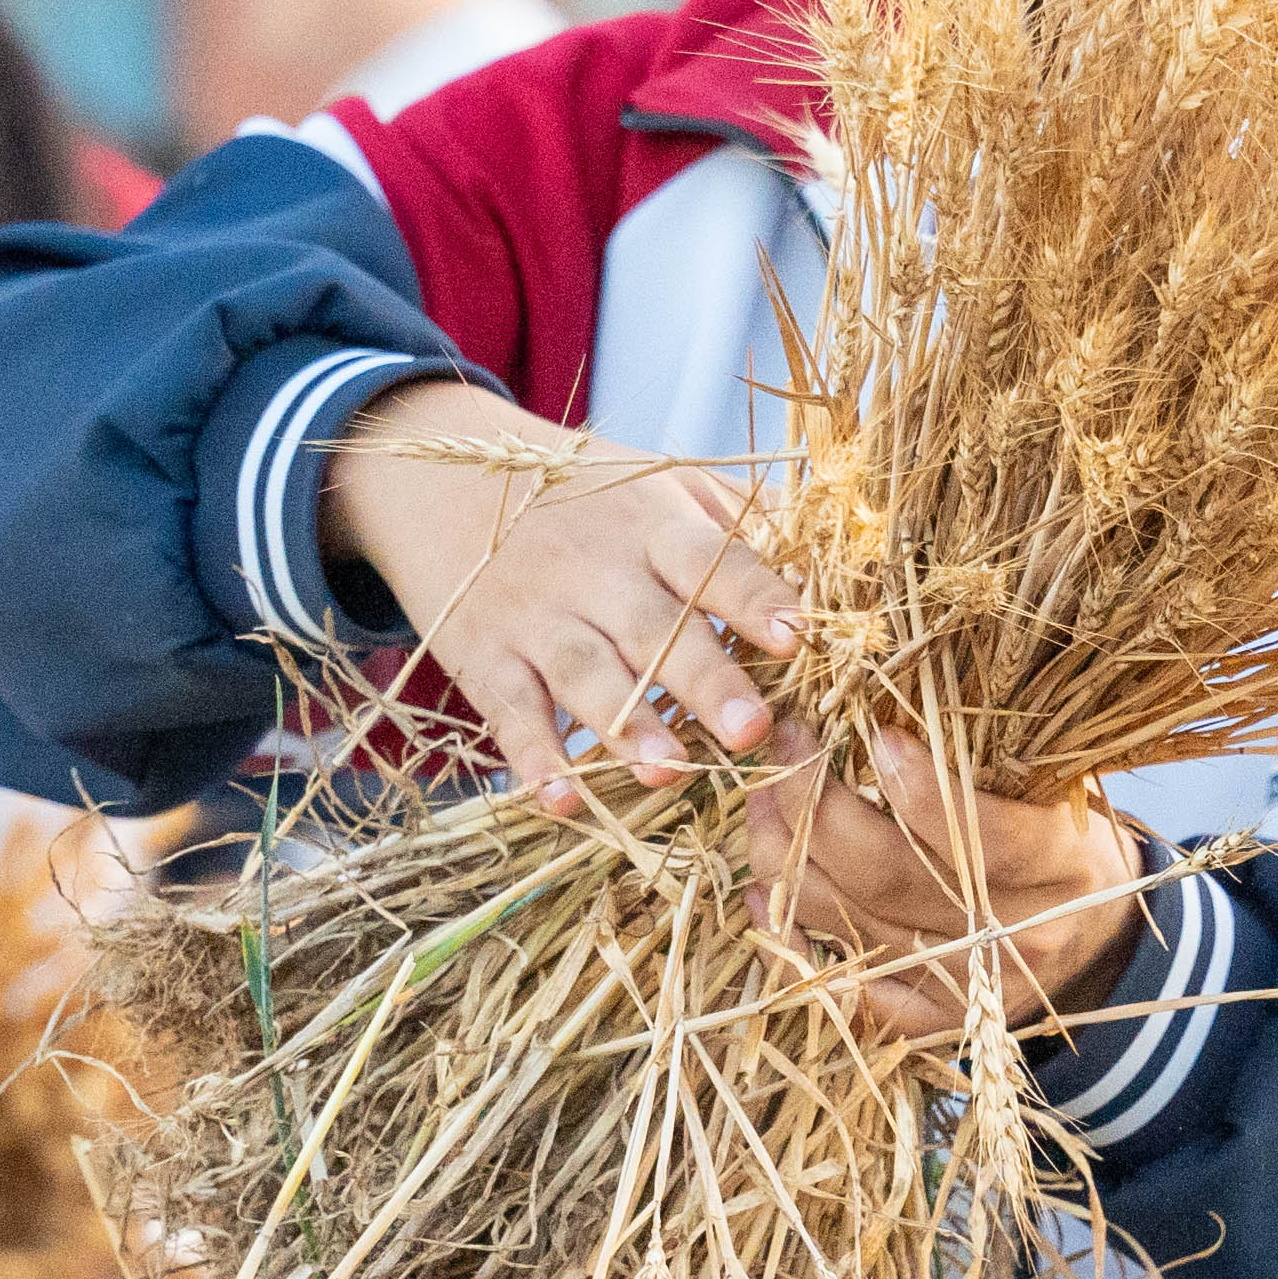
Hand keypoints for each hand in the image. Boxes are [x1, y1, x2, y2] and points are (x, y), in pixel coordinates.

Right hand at [326, 382, 801, 791]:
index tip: (795, 635)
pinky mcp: (485, 660)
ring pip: (583, 674)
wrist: (440, 484)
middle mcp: (595, 572)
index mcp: (653, 527)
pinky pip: (510, 712)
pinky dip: (532, 756)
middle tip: (751, 729)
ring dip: (624, 725)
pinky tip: (560, 798)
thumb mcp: (659, 480)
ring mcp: (536, 618)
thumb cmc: (583, 495)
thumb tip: (837, 546)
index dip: (752, 597)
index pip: (711, 561)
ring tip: (669, 770)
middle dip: (701, 679)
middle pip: (652, 627)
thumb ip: (740, 516)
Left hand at [745, 726, 1145, 1041]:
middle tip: (784, 749)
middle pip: (891, 876)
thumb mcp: (1060, 788)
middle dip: (816, 807)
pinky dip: (794, 944)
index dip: (918, 787)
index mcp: (1063, 865)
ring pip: (853, 924)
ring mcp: (973, 986)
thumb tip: (888, 702)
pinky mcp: (935, 1022)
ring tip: (760, 803)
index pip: (984, 834)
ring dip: (786, 860)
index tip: (872, 732)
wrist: (1101, 943)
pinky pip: (850, 993)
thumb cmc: (1066, 842)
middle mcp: (1019, 934)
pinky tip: (765, 893)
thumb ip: (991, 760)